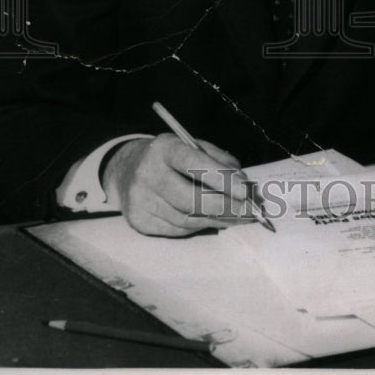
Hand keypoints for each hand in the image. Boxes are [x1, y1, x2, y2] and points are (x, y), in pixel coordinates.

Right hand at [102, 134, 252, 236]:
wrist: (125, 170)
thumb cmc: (169, 157)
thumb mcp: (191, 145)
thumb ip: (217, 158)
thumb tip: (241, 180)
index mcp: (164, 148)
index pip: (193, 163)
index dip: (221, 178)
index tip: (245, 190)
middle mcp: (148, 174)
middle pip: (190, 198)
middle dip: (224, 207)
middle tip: (248, 211)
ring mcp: (141, 200)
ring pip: (187, 218)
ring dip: (217, 220)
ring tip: (238, 218)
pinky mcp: (139, 221)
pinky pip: (178, 229)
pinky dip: (200, 226)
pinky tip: (215, 221)